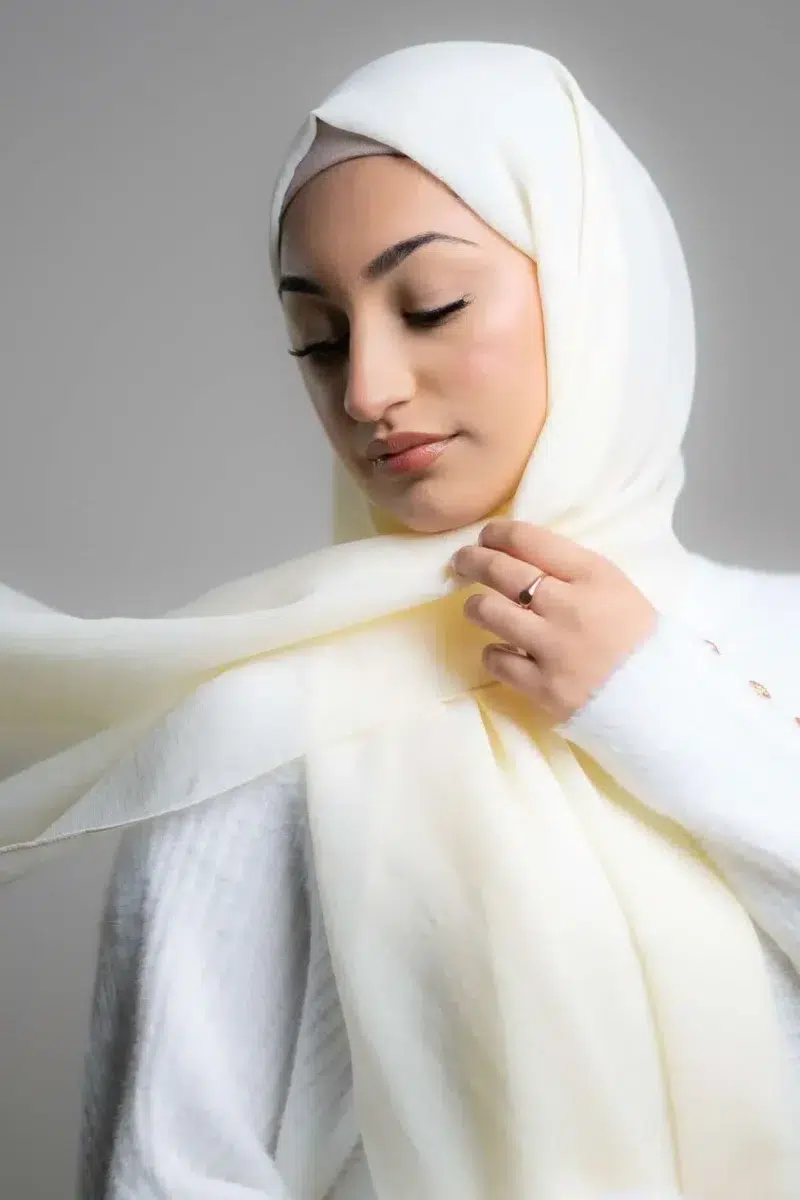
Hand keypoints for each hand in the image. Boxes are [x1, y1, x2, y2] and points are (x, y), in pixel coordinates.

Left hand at [450, 520, 657, 723]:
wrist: (664, 701)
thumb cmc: (641, 641)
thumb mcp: (617, 590)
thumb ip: (575, 573)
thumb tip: (524, 557)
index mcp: (593, 575)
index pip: (529, 539)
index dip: (497, 533)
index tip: (485, 536)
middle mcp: (569, 605)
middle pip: (501, 570)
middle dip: (472, 560)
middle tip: (462, 562)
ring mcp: (553, 647)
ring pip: (489, 612)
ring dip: (476, 606)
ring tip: (476, 607)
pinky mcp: (543, 686)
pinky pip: (496, 661)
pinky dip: (492, 654)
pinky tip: (499, 651)